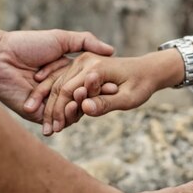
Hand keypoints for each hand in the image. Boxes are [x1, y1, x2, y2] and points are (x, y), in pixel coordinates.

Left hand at [0, 28, 113, 122]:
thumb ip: (85, 42)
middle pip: (82, 99)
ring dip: (82, 109)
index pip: (87, 83)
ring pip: (71, 112)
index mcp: (64, 74)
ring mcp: (48, 104)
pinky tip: (76, 112)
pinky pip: (56, 120)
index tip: (115, 85)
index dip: (100, 85)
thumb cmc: (27, 44)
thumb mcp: (60, 38)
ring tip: (91, 103)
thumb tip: (112, 50)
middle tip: (110, 96)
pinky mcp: (37, 115)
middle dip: (95, 98)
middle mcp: (58, 90)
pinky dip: (67, 118)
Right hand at [28, 48, 184, 134]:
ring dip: (48, 103)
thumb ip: (106, 103)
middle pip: (59, 87)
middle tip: (47, 132)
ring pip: (57, 83)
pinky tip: (45, 108)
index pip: (68, 91)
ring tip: (46, 125)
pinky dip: (51, 93)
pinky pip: (61, 78)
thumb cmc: (141, 85)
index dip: (60, 111)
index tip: (56, 130)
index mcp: (96, 67)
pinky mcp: (80, 64)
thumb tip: (85, 109)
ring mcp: (81, 60)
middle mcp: (85, 60)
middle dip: (51, 110)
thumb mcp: (128, 98)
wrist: (147, 69)